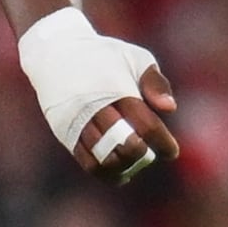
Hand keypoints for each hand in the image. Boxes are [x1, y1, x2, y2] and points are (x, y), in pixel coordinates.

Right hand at [17, 8, 181, 183]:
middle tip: (149, 153)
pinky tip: (119, 174)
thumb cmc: (105, 56)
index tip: (171, 152)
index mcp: (118, 88)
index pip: (146, 124)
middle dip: (142, 154)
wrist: (56, 52)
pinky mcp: (66, 132)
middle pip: (126, 144)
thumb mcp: (135, 58)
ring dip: (125, 166)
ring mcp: (79, 121)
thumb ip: (155, 82)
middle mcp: (96, 107)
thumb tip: (169, 109)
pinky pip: (87, 161)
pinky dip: (105, 173)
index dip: (162, 142)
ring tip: (134, 163)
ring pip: (106, 157)